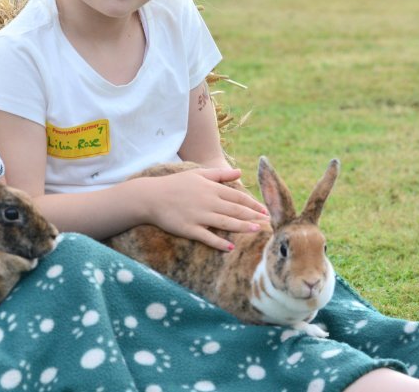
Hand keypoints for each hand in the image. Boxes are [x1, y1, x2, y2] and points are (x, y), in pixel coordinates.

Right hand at [141, 167, 268, 251]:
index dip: (252, 203)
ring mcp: (198, 216)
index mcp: (210, 188)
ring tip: (256, 231)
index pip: (237, 196)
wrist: (150, 197)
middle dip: (253, 216)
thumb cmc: (175, 184)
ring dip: (242, 227)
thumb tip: (240, 172)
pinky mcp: (188, 228)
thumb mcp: (197, 173)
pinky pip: (207, 237)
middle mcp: (207, 201)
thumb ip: (220, 174)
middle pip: (235, 210)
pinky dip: (219, 242)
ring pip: (225, 223)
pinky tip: (230, 247)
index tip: (265, 210)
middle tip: (268, 223)